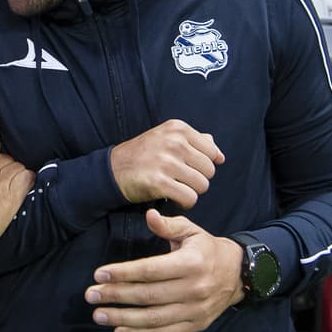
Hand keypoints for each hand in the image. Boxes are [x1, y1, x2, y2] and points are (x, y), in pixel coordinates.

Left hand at [84, 208, 244, 331]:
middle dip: (115, 296)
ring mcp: (196, 310)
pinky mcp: (196, 325)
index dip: (123, 273)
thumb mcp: (191, 231)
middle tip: (90, 295)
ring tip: (98, 315)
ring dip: (123, 318)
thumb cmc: (207, 249)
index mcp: (192, 263)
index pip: (150, 270)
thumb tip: (148, 216)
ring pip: (154, 318)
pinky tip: (119, 331)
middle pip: (148, 296)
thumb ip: (168, 225)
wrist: (239, 274)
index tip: (99, 275)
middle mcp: (194, 289)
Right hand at [108, 119, 223, 208]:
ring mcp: (166, 162)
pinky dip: (185, 203)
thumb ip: (194, 141)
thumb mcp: (166, 137)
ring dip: (192, 192)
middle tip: (181, 180)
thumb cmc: (143, 155)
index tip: (188, 168)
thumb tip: (219, 154)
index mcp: (178, 128)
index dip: (203, 165)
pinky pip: (190, 198)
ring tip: (177, 189)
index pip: (212, 152)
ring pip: (202, 185)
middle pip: (209, 170)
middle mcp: (174, 142)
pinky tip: (174, 198)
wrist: (113, 169)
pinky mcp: (159, 182)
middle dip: (198, 179)